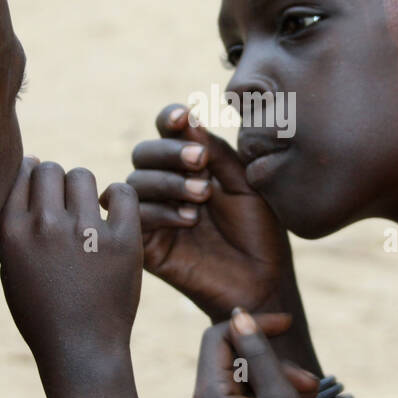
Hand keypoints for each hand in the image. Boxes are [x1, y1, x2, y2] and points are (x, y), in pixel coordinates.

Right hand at [0, 158, 142, 371]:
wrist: (81, 350)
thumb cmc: (42, 314)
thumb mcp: (12, 271)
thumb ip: (14, 225)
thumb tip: (28, 172)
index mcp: (13, 233)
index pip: (22, 174)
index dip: (32, 177)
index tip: (41, 190)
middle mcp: (46, 226)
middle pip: (50, 169)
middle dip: (56, 181)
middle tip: (65, 203)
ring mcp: (86, 231)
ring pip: (82, 176)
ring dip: (83, 189)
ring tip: (87, 211)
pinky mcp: (123, 239)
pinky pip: (122, 192)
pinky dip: (118, 197)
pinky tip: (113, 212)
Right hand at [128, 104, 293, 322]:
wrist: (263, 280)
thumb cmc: (259, 230)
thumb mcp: (245, 185)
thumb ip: (217, 154)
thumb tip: (188, 119)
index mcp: (190, 163)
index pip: (168, 131)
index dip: (169, 119)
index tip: (184, 117)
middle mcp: (166, 184)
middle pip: (143, 153)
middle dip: (169, 152)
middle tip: (200, 161)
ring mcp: (154, 213)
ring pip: (134, 182)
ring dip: (168, 182)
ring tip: (202, 195)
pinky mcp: (146, 244)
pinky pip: (134, 217)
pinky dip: (159, 211)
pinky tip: (189, 218)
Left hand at [183, 308, 329, 397]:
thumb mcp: (280, 396)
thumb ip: (258, 352)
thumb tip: (239, 315)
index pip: (219, 338)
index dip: (253, 324)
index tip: (287, 324)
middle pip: (231, 359)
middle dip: (272, 361)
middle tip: (311, 382)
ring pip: (240, 379)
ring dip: (275, 379)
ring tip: (310, 395)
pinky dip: (267, 396)